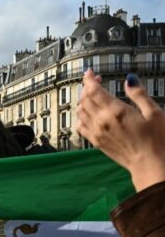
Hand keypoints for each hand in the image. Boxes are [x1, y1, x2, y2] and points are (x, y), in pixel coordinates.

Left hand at [77, 69, 164, 191]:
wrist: (150, 165)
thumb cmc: (157, 140)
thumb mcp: (154, 112)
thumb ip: (139, 94)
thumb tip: (129, 79)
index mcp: (115, 111)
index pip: (93, 91)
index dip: (88, 79)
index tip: (89, 72)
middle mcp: (102, 121)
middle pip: (85, 99)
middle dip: (87, 87)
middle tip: (96, 81)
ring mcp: (97, 133)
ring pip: (80, 112)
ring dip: (83, 100)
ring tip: (93, 95)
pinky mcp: (96, 142)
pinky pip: (80, 126)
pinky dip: (80, 117)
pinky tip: (88, 114)